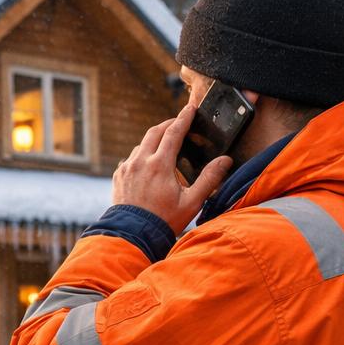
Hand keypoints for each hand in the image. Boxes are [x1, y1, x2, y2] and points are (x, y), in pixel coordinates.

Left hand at [111, 105, 232, 233]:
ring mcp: (126, 169)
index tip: (190, 108)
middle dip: (168, 124)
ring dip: (154, 141)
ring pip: (141, 145)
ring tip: (165, 145)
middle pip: (155, 132)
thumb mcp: (192, 202)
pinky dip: (141, 155)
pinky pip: (131, 158)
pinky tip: (148, 164)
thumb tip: (225, 160)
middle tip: (179, 123)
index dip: (184, 118)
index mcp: (159, 165)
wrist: (133, 236)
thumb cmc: (164, 221)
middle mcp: (140, 162)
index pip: (173, 132)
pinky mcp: (118, 177)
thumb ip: (209, 179)